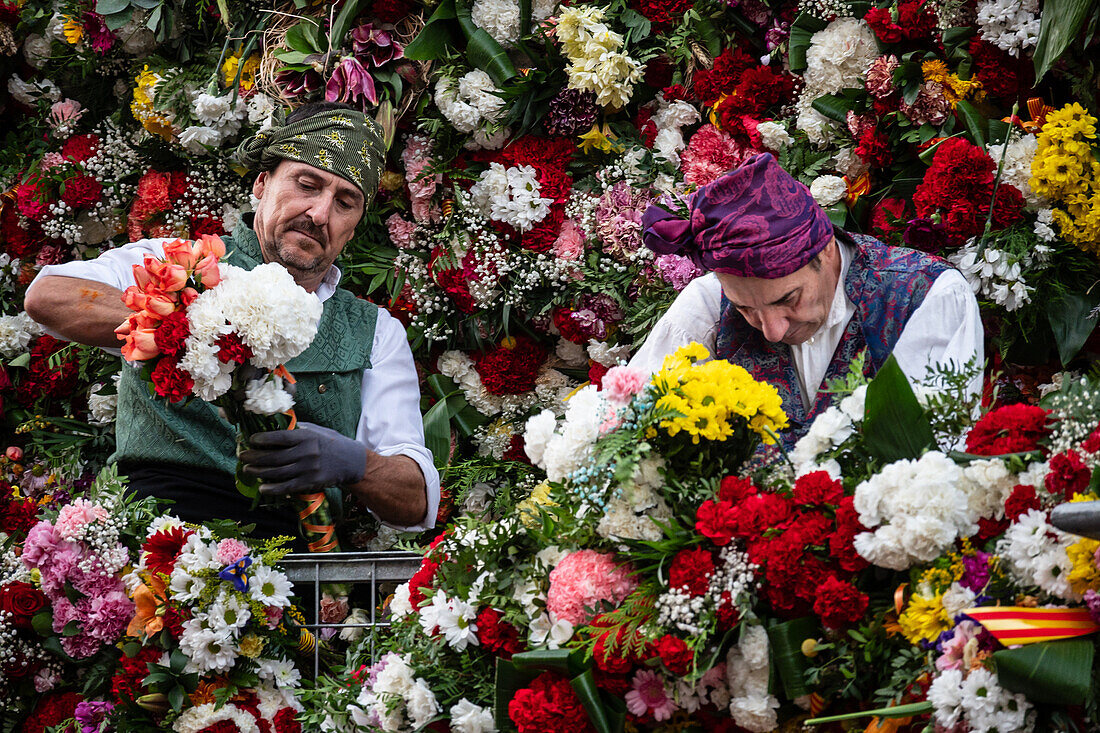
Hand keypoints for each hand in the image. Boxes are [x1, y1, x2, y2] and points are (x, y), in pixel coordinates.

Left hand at [239, 422, 366, 495]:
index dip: (262, 439)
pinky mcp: (310, 482)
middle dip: (254, 457)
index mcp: (306, 436)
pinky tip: (262, 488)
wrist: (351, 461)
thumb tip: (275, 424)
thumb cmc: (330, 442)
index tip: (251, 440)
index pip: (279, 437)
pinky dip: (272, 488)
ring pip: (277, 472)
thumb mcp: (316, 430)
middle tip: (242, 457)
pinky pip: (287, 487)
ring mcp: (308, 469)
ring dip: (259, 472)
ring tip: (247, 470)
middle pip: (274, 457)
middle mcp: (306, 452)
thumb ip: (297, 428)